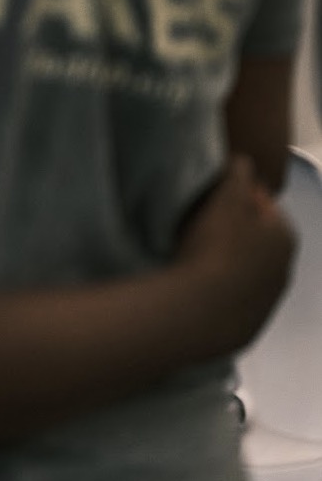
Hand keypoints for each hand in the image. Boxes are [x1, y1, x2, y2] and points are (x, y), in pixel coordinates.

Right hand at [174, 159, 295, 357]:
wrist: (204, 311)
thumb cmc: (215, 247)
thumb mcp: (225, 198)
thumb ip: (237, 173)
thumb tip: (244, 161)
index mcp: (285, 233)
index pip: (263, 202)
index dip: (236, 194)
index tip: (210, 197)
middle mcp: (286, 265)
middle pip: (257, 236)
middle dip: (235, 227)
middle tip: (200, 222)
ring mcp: (271, 296)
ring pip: (248, 265)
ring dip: (229, 257)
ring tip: (195, 252)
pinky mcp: (252, 319)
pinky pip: (236, 290)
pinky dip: (223, 283)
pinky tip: (199, 280)